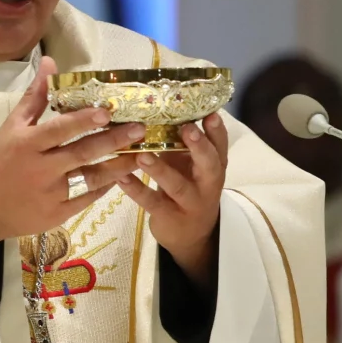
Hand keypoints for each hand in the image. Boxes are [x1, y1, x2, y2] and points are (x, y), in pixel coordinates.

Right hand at [0, 60, 144, 245]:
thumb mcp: (12, 127)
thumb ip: (35, 97)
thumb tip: (50, 62)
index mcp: (27, 144)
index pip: (59, 129)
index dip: (84, 120)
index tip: (108, 110)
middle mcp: (41, 168)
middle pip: (82, 153)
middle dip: (113, 141)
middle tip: (139, 129)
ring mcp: (51, 193)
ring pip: (91, 178)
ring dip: (118, 167)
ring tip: (140, 155)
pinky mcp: (57, 214)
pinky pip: (86, 199)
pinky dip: (104, 188)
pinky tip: (120, 177)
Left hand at [117, 114, 228, 283]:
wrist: (190, 235)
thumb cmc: (187, 187)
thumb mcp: (189, 166)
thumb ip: (182, 143)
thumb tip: (160, 106)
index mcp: (214, 167)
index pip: (220, 146)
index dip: (217, 131)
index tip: (210, 114)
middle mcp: (207, 184)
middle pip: (209, 165)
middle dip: (199, 147)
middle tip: (187, 128)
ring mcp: (189, 202)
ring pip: (177, 185)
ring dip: (160, 170)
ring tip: (143, 155)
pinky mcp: (169, 216)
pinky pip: (151, 202)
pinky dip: (136, 190)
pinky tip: (120, 178)